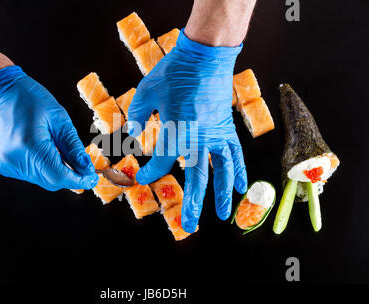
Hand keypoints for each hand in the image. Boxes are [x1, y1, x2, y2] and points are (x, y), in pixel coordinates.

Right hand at [0, 66, 98, 190]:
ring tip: (60, 150)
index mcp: (29, 145)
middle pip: (51, 181)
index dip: (79, 180)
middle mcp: (14, 160)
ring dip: (56, 171)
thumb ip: (72, 146)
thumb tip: (86, 167)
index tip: (92, 177)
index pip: (60, 176)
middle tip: (84, 166)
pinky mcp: (2, 165)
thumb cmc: (26, 97)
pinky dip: (42, 167)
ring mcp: (6, 164)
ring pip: (41, 179)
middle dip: (70, 176)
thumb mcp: (58, 118)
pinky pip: (30, 174)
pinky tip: (44, 150)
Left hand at [127, 30, 246, 231]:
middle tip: (189, 225)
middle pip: (196, 179)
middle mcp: (198, 139)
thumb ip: (137, 116)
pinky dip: (238, 170)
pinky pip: (235, 154)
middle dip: (191, 204)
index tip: (141, 176)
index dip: (149, 172)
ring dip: (221, 195)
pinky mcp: (227, 128)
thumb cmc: (173, 73)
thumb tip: (132, 135)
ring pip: (220, 171)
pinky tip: (241, 185)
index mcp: (176, 132)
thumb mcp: (146, 92)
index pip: (161, 162)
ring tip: (223, 216)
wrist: (204, 56)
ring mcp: (216, 135)